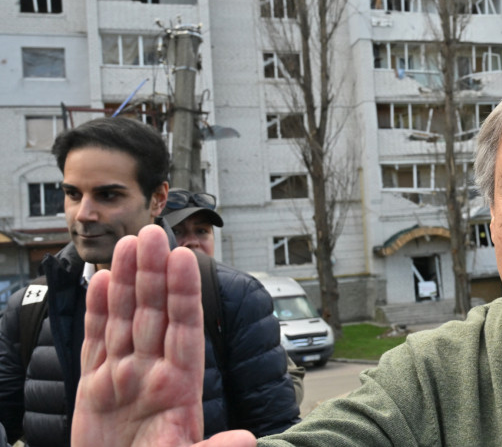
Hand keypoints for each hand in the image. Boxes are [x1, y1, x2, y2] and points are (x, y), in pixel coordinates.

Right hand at [73, 225, 254, 446]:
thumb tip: (247, 441)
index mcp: (180, 389)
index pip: (184, 329)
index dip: (184, 294)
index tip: (185, 258)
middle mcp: (153, 375)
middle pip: (154, 314)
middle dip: (154, 274)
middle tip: (153, 233)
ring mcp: (124, 378)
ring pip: (125, 319)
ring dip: (127, 281)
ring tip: (130, 243)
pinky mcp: (95, 388)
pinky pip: (97, 342)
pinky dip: (97, 312)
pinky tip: (102, 280)